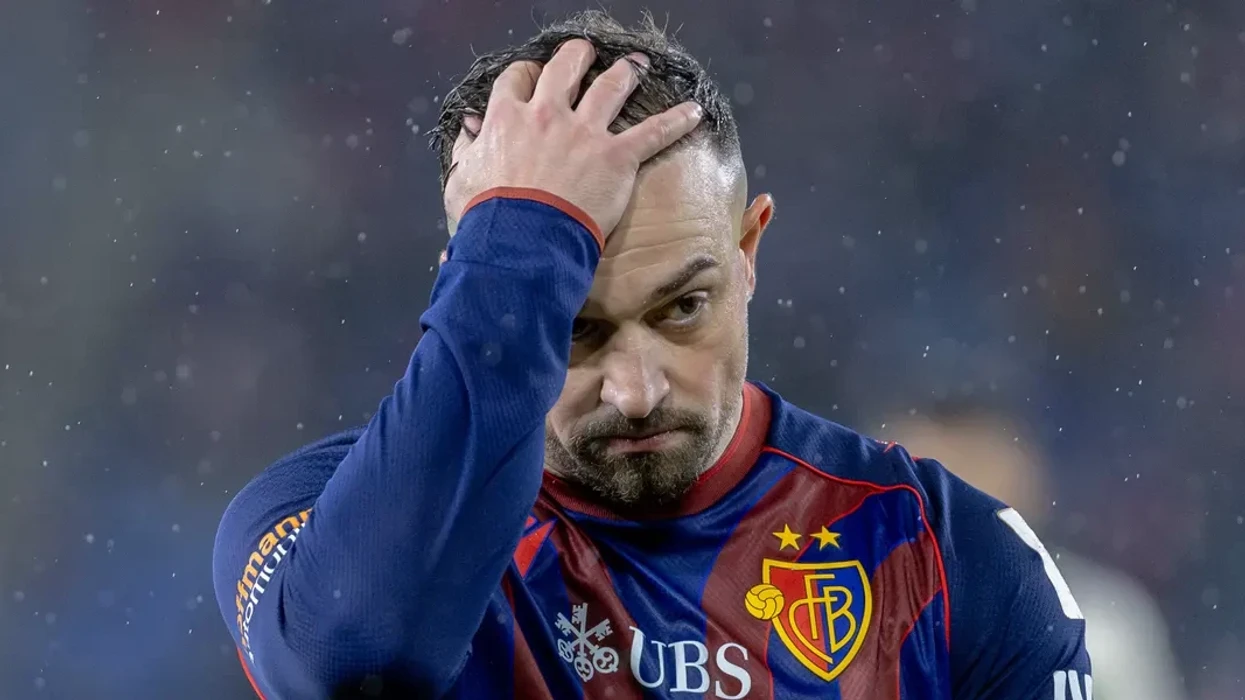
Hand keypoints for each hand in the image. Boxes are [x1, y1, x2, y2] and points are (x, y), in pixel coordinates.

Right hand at [444, 39, 702, 241]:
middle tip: (586, 53)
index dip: (525, 75)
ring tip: (636, 65)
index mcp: (507, 119)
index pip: (516, 81)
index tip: (530, 77)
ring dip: (626, 72)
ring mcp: (585, 133)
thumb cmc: (488, 219)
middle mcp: (547, 115)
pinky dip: (677, 122)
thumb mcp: (459, 180)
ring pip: (610, 87)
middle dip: (577, 57)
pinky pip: (654, 132)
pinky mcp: (616, 157)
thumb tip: (471, 128)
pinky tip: (694, 112)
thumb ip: (466, 148)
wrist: (521, 242)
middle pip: (565, 69)